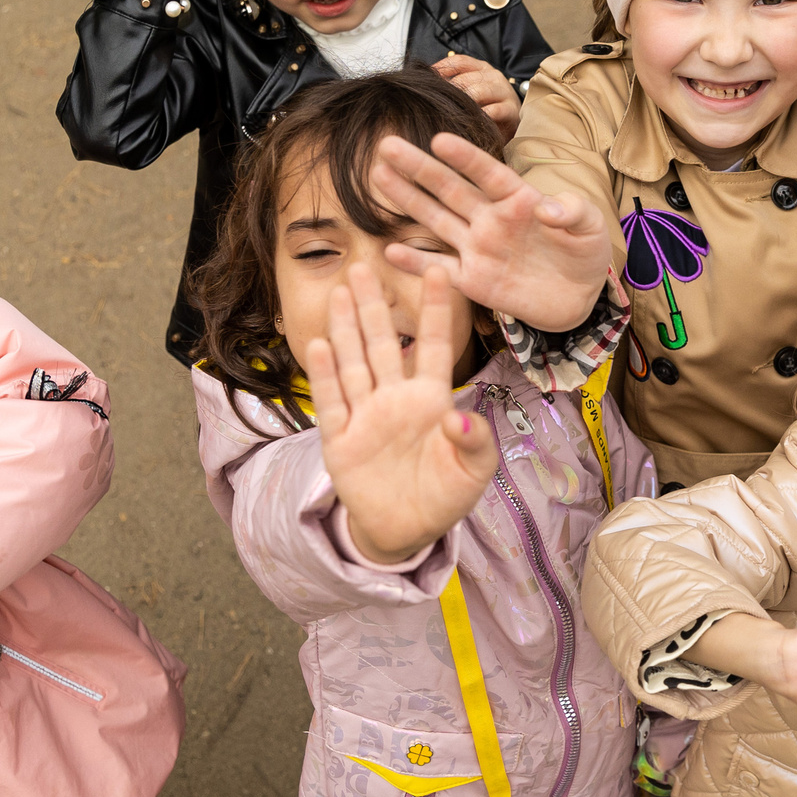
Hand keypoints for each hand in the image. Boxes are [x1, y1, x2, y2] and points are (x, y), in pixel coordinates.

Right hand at [302, 264, 499, 564]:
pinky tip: (320, 345)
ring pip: (354, 363)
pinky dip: (327, 375)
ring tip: (339, 292)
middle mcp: (395, 399)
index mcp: (431, 400)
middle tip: (363, 266)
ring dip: (346, 329)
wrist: (406, 531)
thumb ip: (475, 443)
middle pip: (383, 343)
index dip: (435, 310)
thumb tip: (461, 418)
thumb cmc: (444, 494)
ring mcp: (366, 416)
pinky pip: (333, 402)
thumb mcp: (473, 472)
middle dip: (373, 306)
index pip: (434, 346)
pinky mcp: (341, 440)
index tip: (438, 271)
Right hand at [369, 133, 609, 331]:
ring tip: (378, 176)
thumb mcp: (590, 226)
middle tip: (386, 145)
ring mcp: (478, 248)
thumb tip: (549, 209)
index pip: (486, 173)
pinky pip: (440, 269)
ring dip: (408, 200)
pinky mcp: (473, 280)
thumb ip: (572, 212)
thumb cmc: (584, 250)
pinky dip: (415, 263)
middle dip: (419, 168)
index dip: (465, 157)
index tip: (438, 140)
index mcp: (518, 198)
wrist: (580, 295)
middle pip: (449, 189)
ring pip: (436, 220)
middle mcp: (490, 219)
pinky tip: (389, 250)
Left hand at [432, 54, 523, 131]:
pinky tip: (469, 123)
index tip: (425, 80)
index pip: (459, 61)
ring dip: (463, 103)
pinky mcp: (512, 110)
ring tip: (450, 114)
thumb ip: (453, 85)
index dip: (441, 69)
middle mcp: (494, 76)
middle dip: (449, 92)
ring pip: (478, 92)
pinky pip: (493, 111)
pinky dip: (479, 117)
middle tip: (434, 104)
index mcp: (482, 68)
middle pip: (466, 78)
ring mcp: (504, 92)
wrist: (512, 126)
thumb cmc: (486, 110)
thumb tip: (424, 81)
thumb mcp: (470, 93)